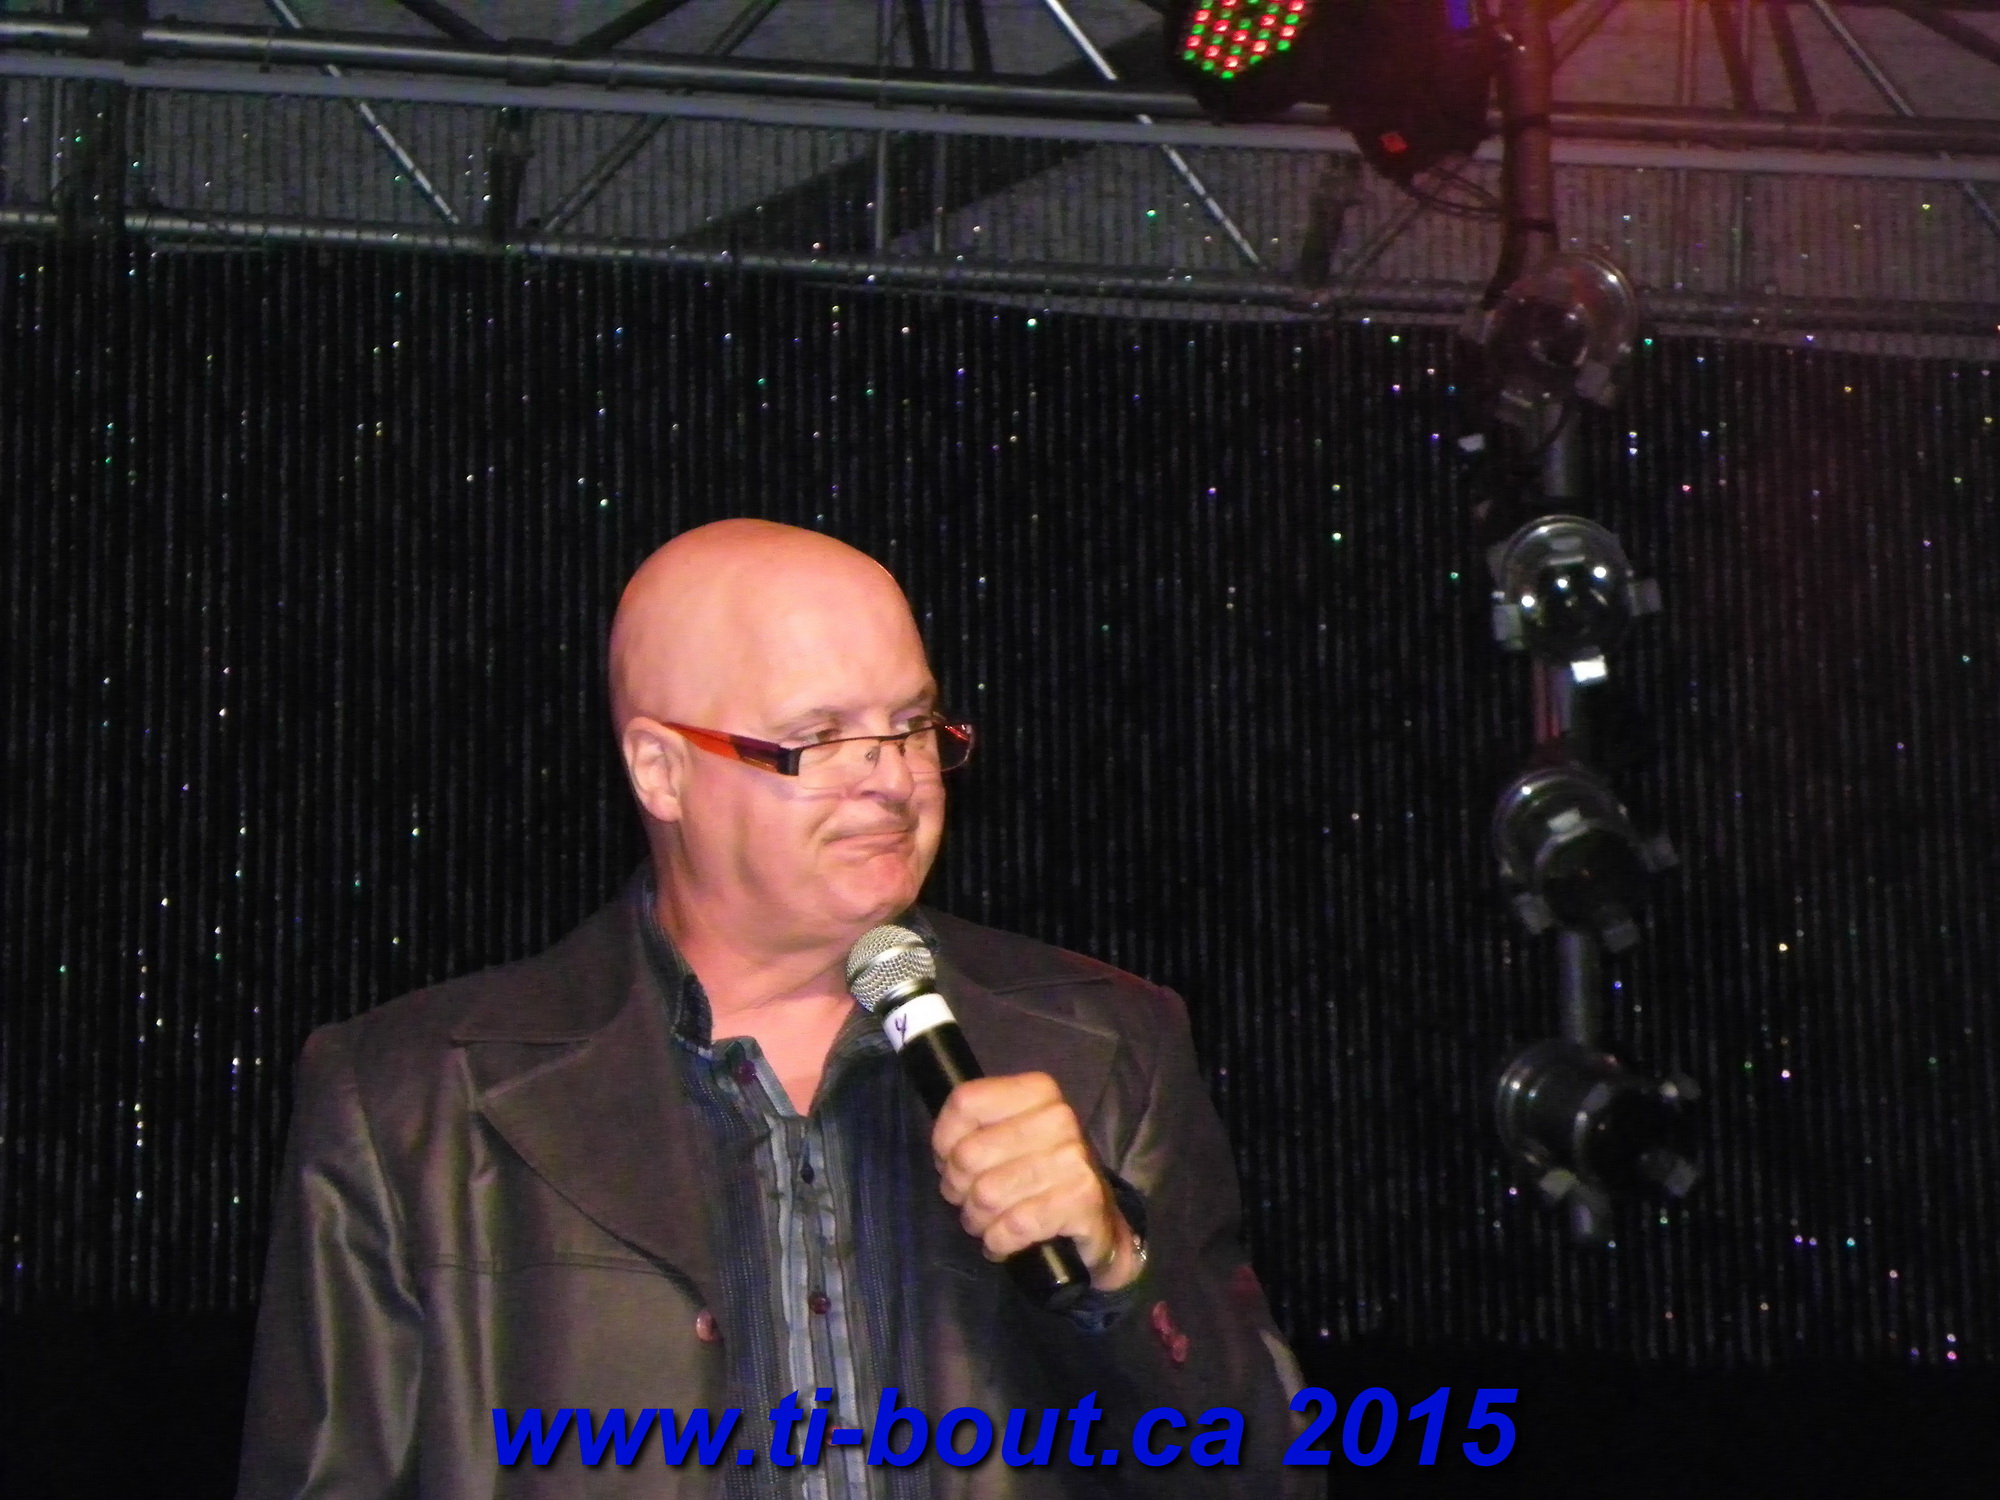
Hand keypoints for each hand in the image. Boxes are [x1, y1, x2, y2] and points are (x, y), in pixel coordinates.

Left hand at [931, 1072, 1142, 1291]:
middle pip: (969, 1154)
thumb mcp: (1010, 1138)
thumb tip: (943, 1151)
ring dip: (977, 1219)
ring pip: (988, 1194)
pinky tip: (1003, 1242)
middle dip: (958, 1188)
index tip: (948, 1160)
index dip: (944, 1139)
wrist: (1097, 1223)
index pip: (966, 1102)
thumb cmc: (1041, 1176)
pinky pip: (1014, 1225)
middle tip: (969, 1200)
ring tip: (986, 1222)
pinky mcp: (1083, 1200)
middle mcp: (1060, 1118)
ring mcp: (1074, 1159)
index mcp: (1039, 1091)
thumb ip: (974, 1130)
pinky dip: (999, 1241)